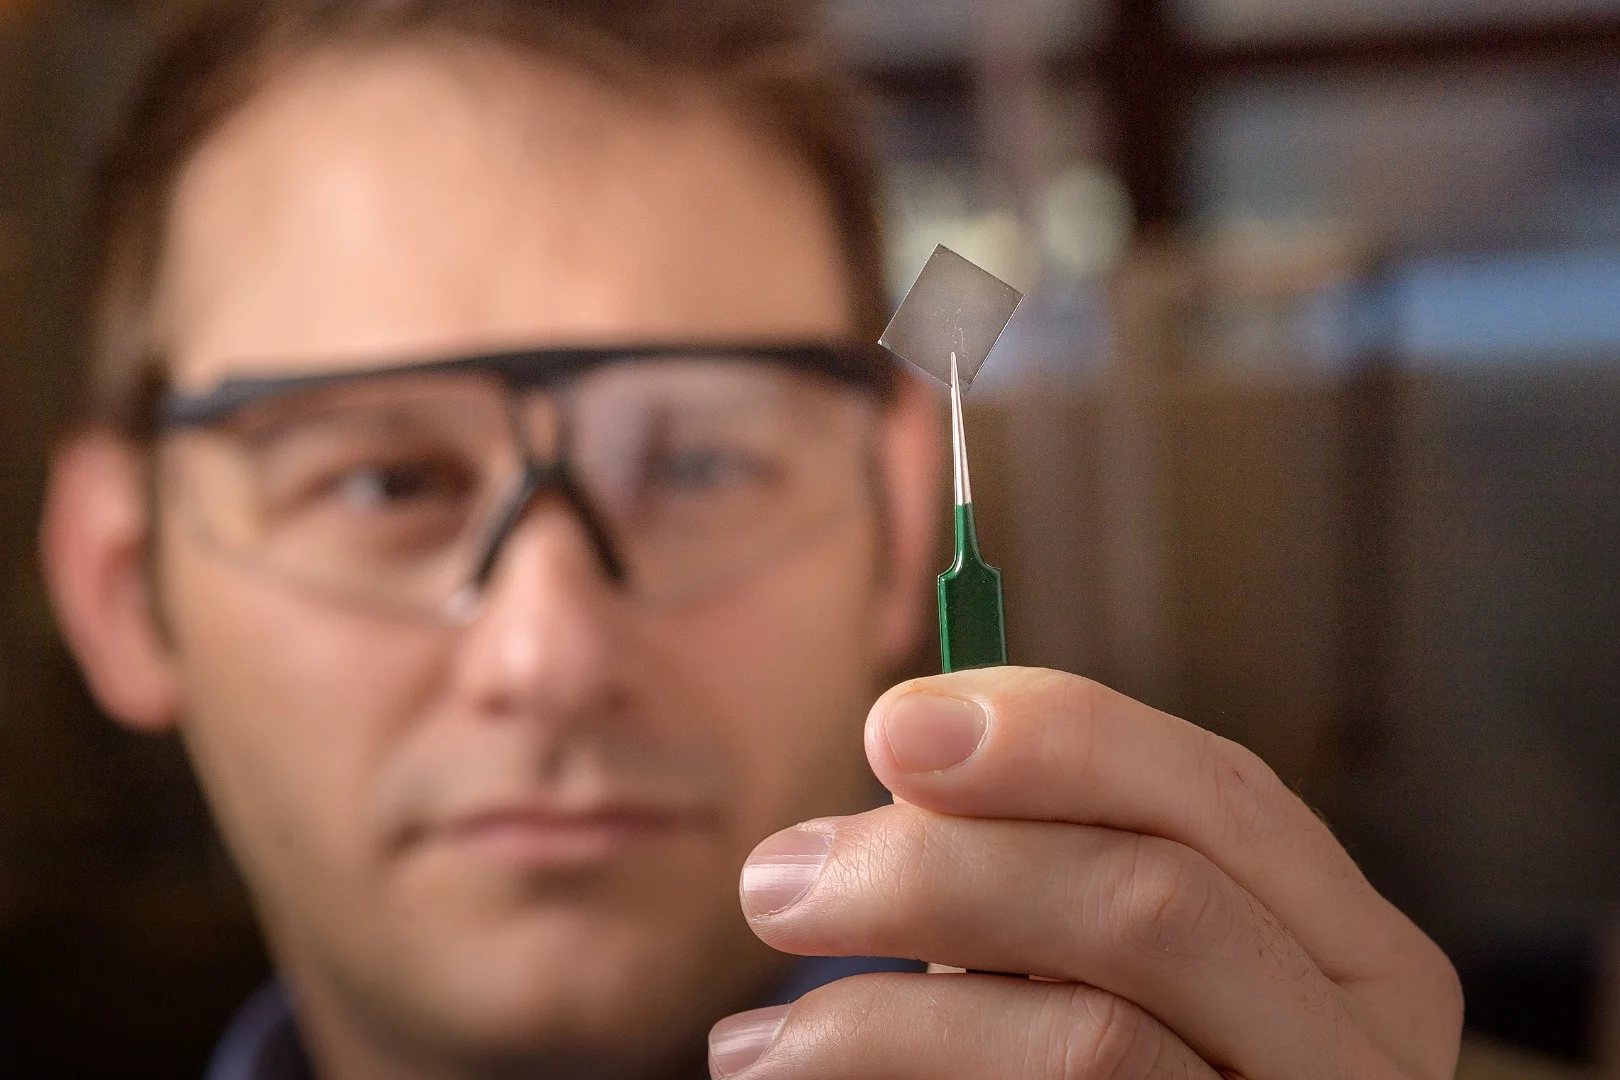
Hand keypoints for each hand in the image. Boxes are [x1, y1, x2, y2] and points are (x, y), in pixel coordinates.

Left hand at [709, 667, 1461, 1078]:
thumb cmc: (1120, 1073)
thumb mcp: (1106, 955)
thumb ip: (1054, 857)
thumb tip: (915, 738)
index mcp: (1354, 951)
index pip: (1218, 791)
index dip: (1054, 734)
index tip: (889, 725)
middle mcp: (1362, 1053)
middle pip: (1154, 901)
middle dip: (941, 869)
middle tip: (776, 884)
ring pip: (1094, 1038)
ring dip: (887, 1015)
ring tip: (757, 1039)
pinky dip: (904, 1077)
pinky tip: (807, 1078)